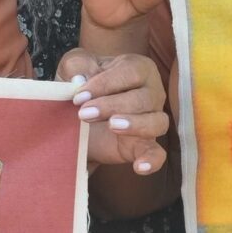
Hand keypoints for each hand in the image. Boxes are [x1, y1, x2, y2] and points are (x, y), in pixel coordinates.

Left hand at [55, 48, 167, 173]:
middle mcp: (151, 92)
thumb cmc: (81, 84)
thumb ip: (77, 65)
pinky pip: (157, 153)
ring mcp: (152, 118)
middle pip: (142, 98)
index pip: (130, 72)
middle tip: (84, 114)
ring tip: (112, 126)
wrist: (76, 114)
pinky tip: (139, 167)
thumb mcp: (74, 68)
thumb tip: (80, 78)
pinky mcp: (144, 144)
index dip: (105, 83)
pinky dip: (151, 160)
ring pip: (157, 122)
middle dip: (112, 105)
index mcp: (137, 68)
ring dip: (134, 124)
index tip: (79, 96)